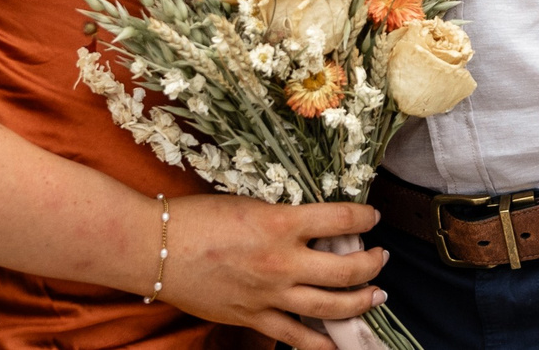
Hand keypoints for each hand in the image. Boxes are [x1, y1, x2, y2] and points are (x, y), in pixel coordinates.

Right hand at [156, 194, 386, 349]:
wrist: (156, 248)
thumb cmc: (197, 217)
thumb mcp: (250, 204)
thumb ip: (284, 217)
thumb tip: (314, 224)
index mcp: (282, 222)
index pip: (341, 219)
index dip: (364, 217)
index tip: (372, 217)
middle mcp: (283, 262)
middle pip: (347, 270)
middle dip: (373, 264)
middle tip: (382, 258)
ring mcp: (269, 295)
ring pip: (330, 307)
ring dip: (360, 302)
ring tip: (376, 296)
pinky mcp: (253, 318)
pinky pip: (296, 337)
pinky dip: (321, 342)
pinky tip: (338, 341)